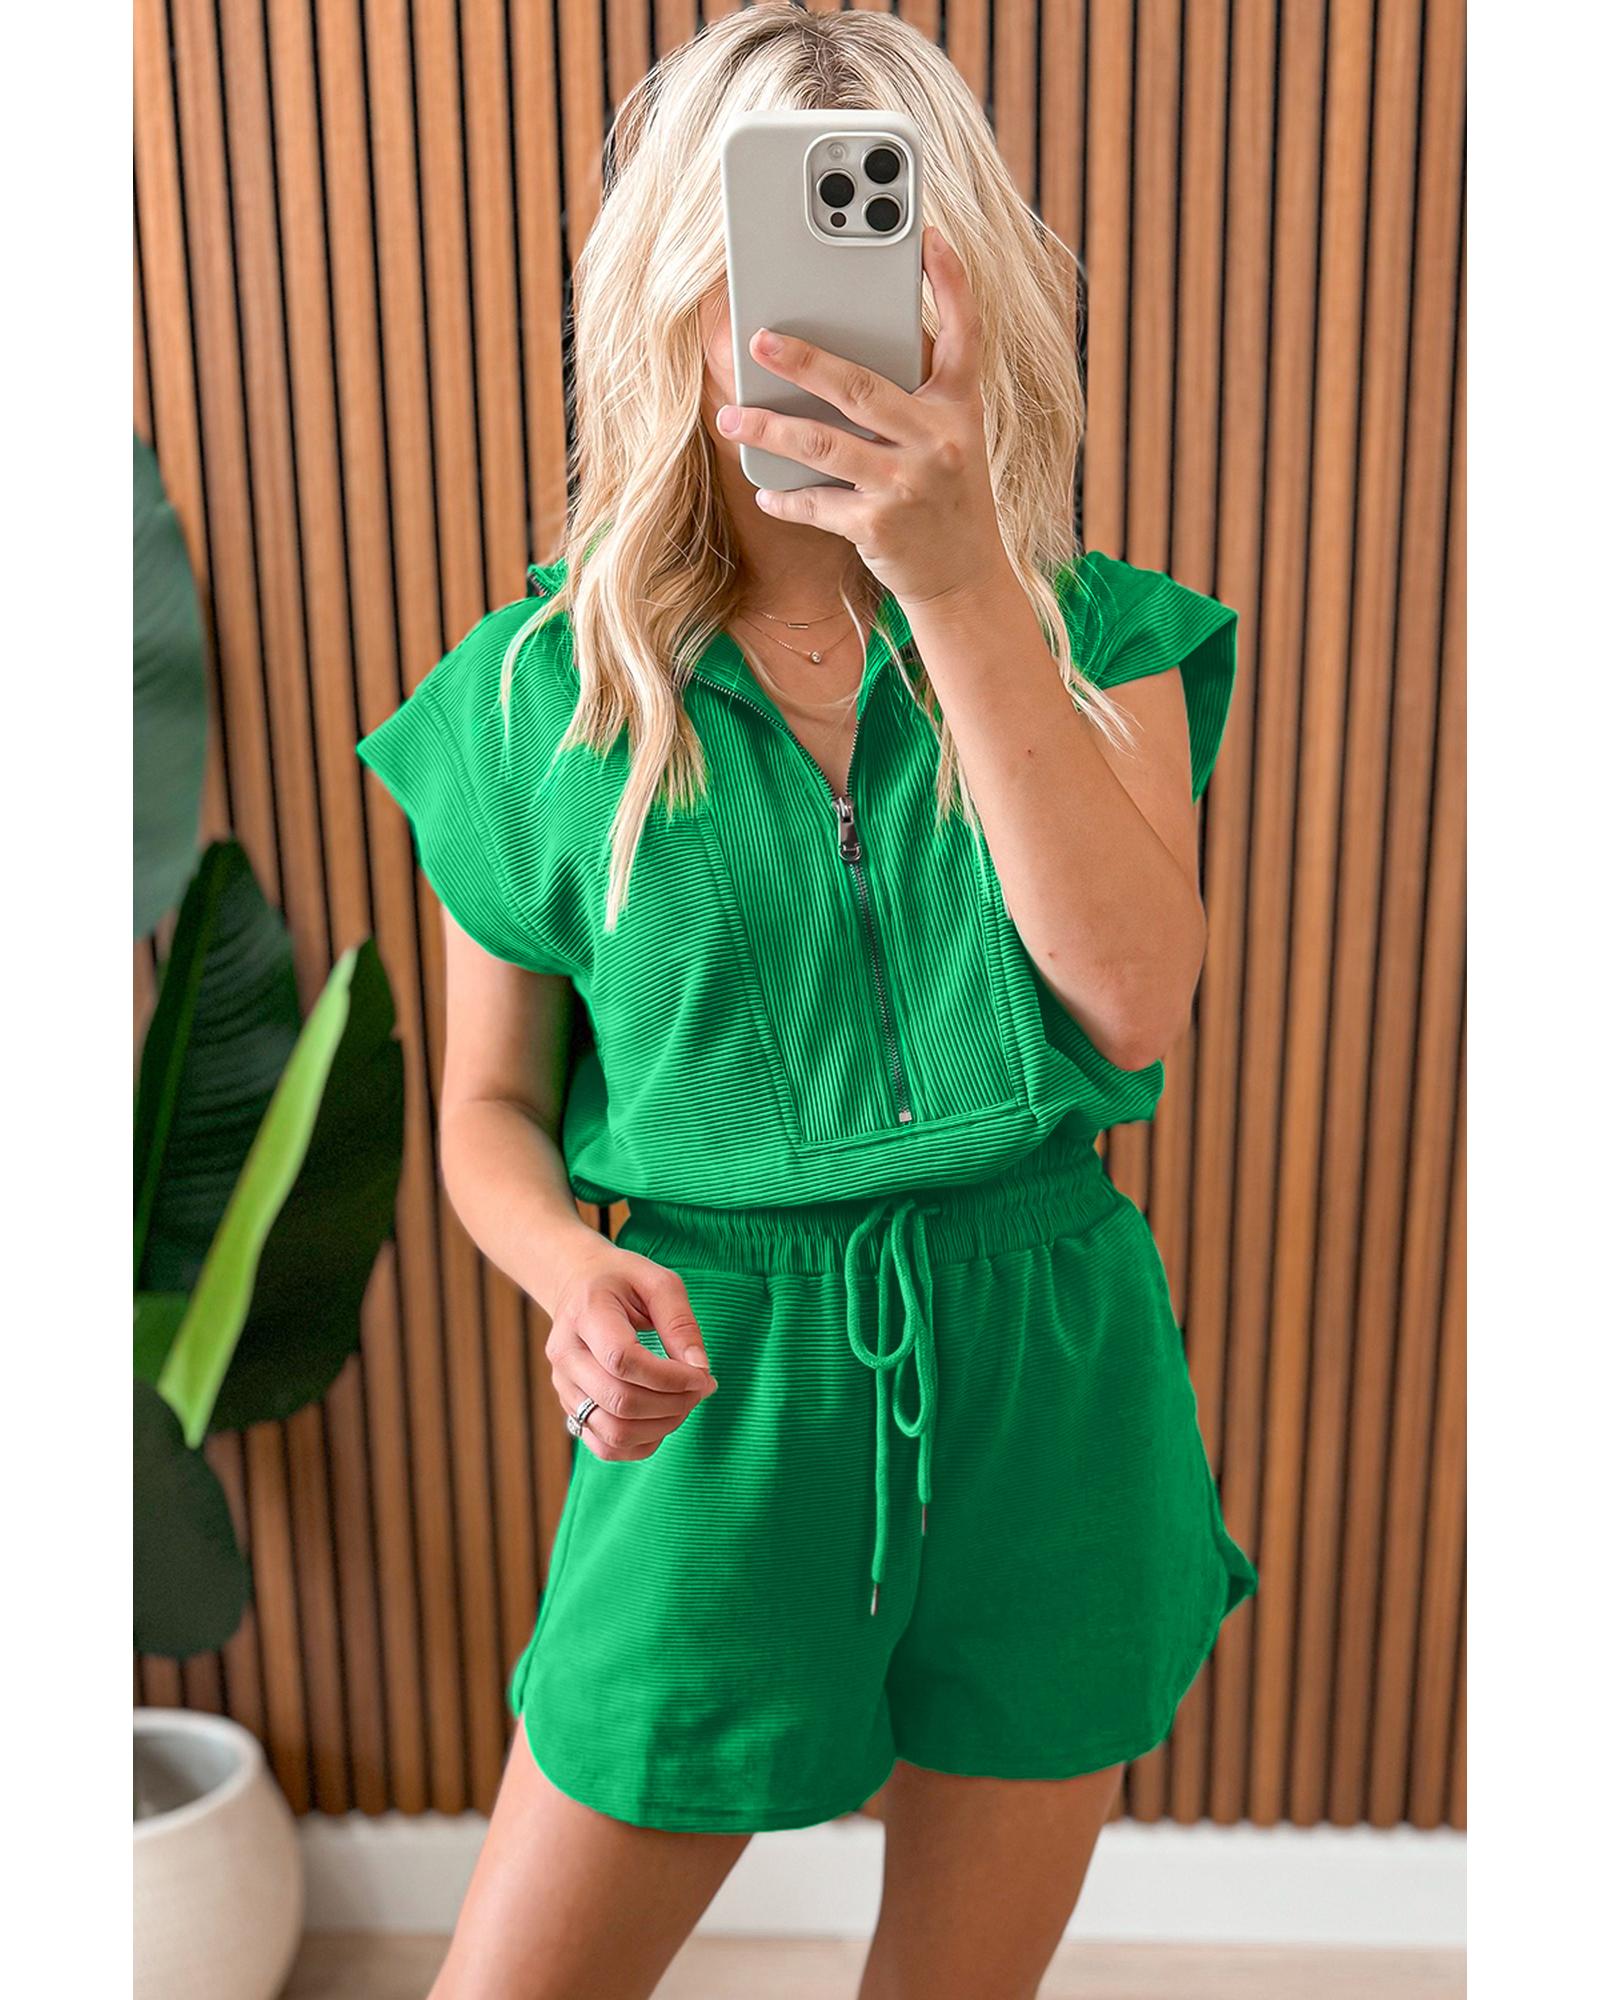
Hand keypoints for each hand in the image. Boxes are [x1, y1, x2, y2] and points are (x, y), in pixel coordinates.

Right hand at [545, 1243, 716, 1461]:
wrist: (578, 1285)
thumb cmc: (622, 1280)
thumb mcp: (658, 1282)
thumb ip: (681, 1323)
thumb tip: (700, 1370)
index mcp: (586, 1314)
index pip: (623, 1360)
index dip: (670, 1377)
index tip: (702, 1373)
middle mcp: (566, 1355)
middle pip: (620, 1402)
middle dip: (673, 1403)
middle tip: (702, 1388)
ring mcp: (564, 1385)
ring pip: (613, 1433)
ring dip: (661, 1427)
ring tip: (685, 1403)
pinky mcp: (570, 1406)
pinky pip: (605, 1446)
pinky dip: (641, 1444)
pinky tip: (663, 1420)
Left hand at [713, 225, 1009, 609]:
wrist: (964, 577)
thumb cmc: (945, 494)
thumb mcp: (951, 437)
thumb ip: (915, 395)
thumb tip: (840, 356)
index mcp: (960, 406)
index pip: (964, 333)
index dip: (950, 282)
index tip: (927, 235)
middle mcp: (940, 439)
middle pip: (861, 386)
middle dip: (804, 360)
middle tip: (758, 340)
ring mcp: (909, 485)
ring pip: (823, 444)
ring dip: (769, 429)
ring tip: (731, 417)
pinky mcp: (879, 527)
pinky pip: (817, 502)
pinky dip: (785, 496)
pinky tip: (766, 488)